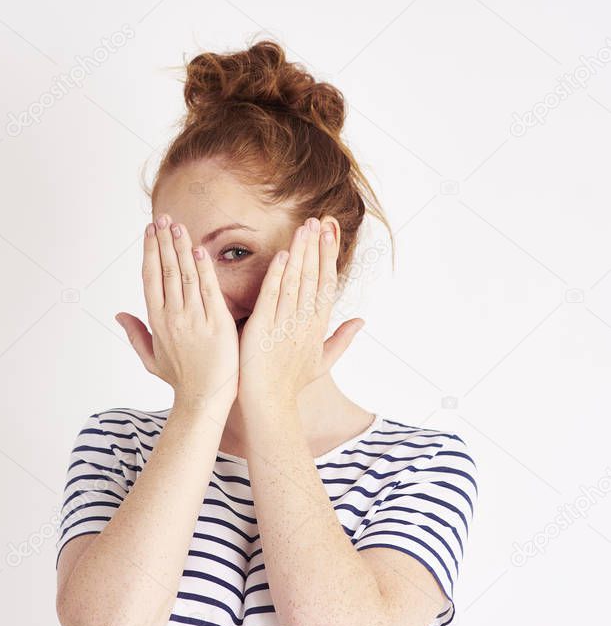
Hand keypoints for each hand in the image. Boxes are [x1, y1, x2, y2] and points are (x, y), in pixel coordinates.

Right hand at [115, 215, 238, 410]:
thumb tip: (119, 314)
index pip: (150, 278)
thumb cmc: (180, 380)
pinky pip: (209, 291)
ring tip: (178, 226)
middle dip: (164, 242)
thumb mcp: (150, 358)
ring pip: (186, 276)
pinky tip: (199, 251)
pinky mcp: (217, 324)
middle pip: (166, 271)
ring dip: (181, 248)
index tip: (150, 231)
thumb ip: (135, 333)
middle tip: (163, 218)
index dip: (150, 252)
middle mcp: (173, 316)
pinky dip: (204, 270)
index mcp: (157, 321)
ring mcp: (195, 319)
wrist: (203, 399)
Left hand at [237, 216, 364, 406]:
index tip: (330, 231)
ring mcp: (285, 325)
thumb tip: (361, 321)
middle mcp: (305, 323)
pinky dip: (279, 276)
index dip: (328, 256)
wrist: (270, 406)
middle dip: (319, 247)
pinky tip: (284, 255)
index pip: (326, 284)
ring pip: (296, 282)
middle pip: (314, 278)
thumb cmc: (291, 384)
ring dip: (302, 253)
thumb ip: (342, 339)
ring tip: (307, 227)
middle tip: (322, 219)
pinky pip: (273, 298)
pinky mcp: (264, 330)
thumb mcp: (322, 362)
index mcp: (317, 327)